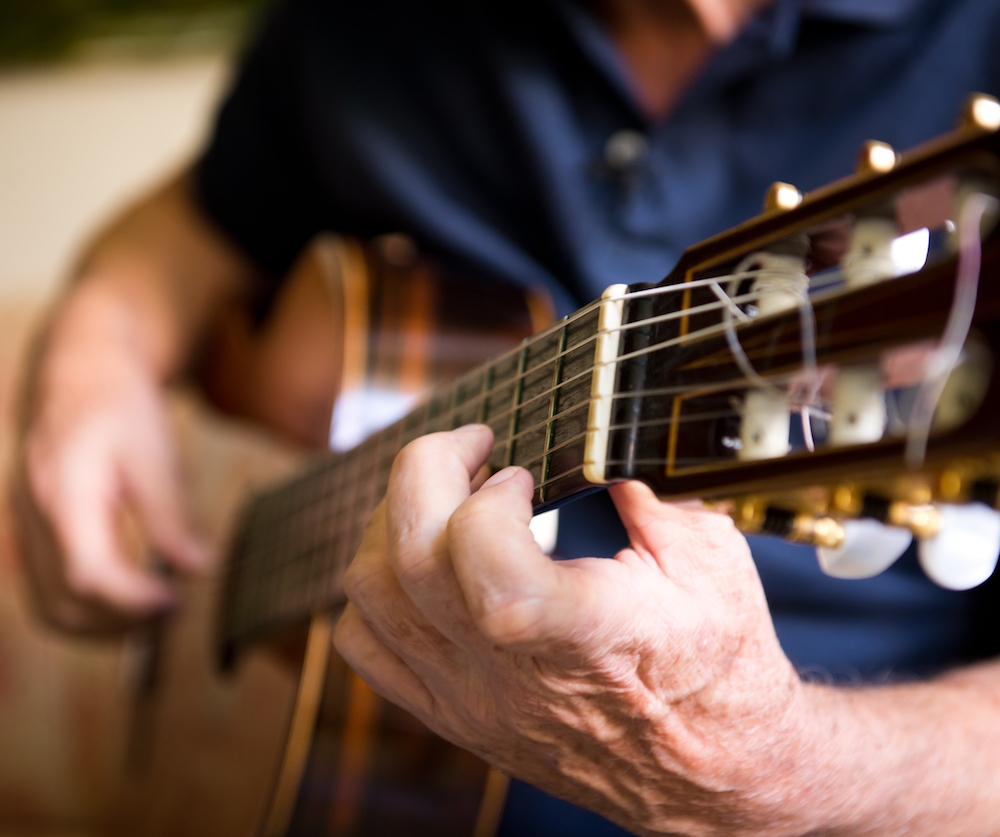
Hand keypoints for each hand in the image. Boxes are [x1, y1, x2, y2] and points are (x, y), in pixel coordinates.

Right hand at [12, 279, 206, 633]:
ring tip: (157, 610)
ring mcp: (26, 528)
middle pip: (67, 602)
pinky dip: (87, 610)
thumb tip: (199, 568)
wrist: (81, 373)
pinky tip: (129, 599)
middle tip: (175, 610)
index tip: (177, 600)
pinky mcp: (33, 533)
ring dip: (104, 625)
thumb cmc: (121, 406)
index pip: (89, 573)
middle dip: (123, 622)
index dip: (134, 600)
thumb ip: (171, 514)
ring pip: (52, 607)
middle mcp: (35, 517)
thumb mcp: (155, 451)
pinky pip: (48, 592)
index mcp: (65, 494)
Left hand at [334, 426, 816, 835]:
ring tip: (448, 497)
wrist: (709, 773)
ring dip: (394, 520)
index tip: (523, 474)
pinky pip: (365, 644)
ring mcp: (471, 699)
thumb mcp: (712, 563)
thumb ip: (646, 493)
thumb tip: (589, 439)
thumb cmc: (718, 666)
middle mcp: (513, 674)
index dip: (490, 501)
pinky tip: (427, 563)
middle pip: (409, 561)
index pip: (492, 571)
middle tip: (473, 448)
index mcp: (588, 634)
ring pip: (372, 594)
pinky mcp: (451, 714)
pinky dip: (378, 586)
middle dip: (425, 470)